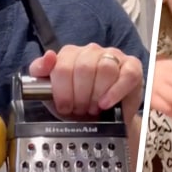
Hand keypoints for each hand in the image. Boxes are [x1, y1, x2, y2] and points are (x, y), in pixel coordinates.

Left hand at [28, 44, 144, 118]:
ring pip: (105, 69)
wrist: (101, 120)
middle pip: (83, 67)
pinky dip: (115, 92)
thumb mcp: (51, 92)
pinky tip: (106, 103)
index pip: (62, 66)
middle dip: (80, 96)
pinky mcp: (132, 66)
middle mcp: (91, 51)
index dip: (63, 91)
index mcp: (70, 53)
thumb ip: (40, 72)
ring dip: (97, 94)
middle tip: (80, 109)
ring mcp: (113, 56)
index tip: (65, 106)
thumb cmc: (76, 104)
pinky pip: (125, 75)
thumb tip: (47, 57)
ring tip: (94, 107)